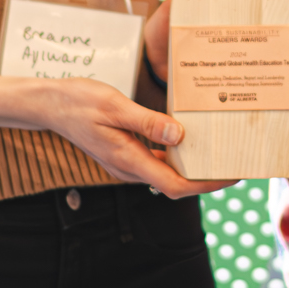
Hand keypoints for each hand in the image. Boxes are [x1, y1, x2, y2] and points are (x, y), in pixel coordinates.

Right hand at [0, 72, 229, 198]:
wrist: (50, 104)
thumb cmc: (79, 101)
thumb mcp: (114, 106)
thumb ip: (148, 122)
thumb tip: (180, 135)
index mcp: (128, 160)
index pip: (176, 185)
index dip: (208, 185)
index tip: (233, 175)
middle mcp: (129, 168)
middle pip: (177, 183)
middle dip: (208, 177)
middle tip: (238, 160)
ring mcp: (127, 163)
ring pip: (168, 172)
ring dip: (194, 166)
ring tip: (222, 149)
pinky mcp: (126, 154)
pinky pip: (157, 160)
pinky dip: (178, 154)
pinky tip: (191, 138)